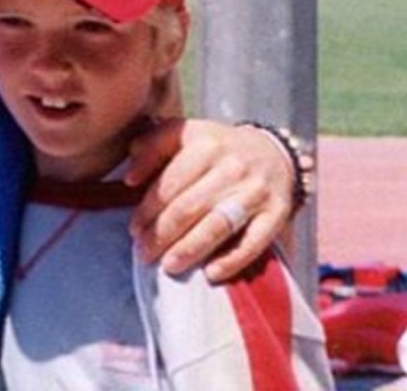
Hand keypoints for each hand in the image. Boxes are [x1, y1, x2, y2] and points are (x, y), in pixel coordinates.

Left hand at [124, 119, 292, 282]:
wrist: (273, 151)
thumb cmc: (217, 148)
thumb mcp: (184, 134)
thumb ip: (152, 146)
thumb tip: (129, 179)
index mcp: (205, 143)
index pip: (170, 182)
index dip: (148, 208)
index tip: (134, 229)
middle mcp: (231, 166)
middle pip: (190, 206)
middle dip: (162, 233)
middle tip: (144, 253)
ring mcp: (255, 191)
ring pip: (217, 225)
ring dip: (190, 249)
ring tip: (169, 265)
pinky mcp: (277, 213)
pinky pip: (254, 242)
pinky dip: (232, 260)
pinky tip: (211, 274)